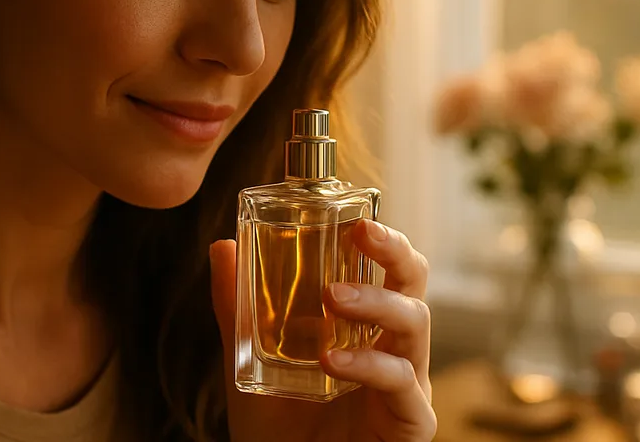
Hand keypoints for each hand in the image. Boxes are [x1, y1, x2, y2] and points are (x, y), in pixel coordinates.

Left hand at [210, 219, 436, 441]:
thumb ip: (238, 306)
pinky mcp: (410, 422)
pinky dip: (370, 364)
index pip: (388, 270)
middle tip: (362, 233)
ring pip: (416, 323)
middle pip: (415, 285)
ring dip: (376, 302)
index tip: (355, 219)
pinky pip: (403, 382)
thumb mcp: (247, 359)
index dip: (382, 240)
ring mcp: (406, 385)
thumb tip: (223, 246)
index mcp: (366, 327)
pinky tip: (333, 359)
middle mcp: (394, 349)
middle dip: (396, 251)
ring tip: (333, 297)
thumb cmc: (276, 427)